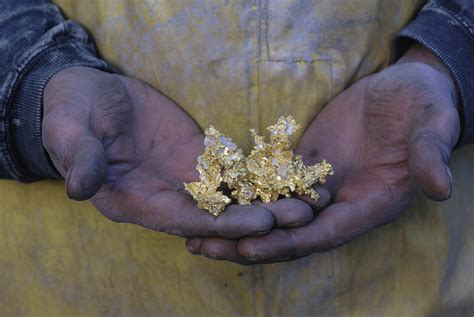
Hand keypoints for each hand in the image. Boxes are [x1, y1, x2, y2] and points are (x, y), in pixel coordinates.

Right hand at [43, 67, 313, 237]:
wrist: (91, 95)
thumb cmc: (73, 113)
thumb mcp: (71, 131)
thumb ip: (81, 158)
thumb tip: (80, 187)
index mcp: (134, 201)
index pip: (183, 220)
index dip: (222, 224)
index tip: (261, 223)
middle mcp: (164, 198)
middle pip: (216, 216)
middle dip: (258, 219)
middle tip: (301, 216)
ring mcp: (183, 180)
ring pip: (230, 197)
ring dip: (267, 200)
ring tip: (308, 199)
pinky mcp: (197, 158)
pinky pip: (230, 170)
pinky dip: (259, 175)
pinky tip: (289, 174)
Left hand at [186, 44, 460, 261]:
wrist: (406, 90)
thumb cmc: (424, 107)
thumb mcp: (431, 126)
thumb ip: (429, 155)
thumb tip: (441, 187)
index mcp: (369, 204)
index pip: (325, 233)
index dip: (289, 243)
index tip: (249, 249)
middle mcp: (340, 203)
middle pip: (289, 232)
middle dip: (247, 242)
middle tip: (202, 247)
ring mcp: (318, 185)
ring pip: (273, 212)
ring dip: (236, 222)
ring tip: (194, 229)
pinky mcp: (303, 164)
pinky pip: (270, 182)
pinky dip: (243, 193)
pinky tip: (213, 194)